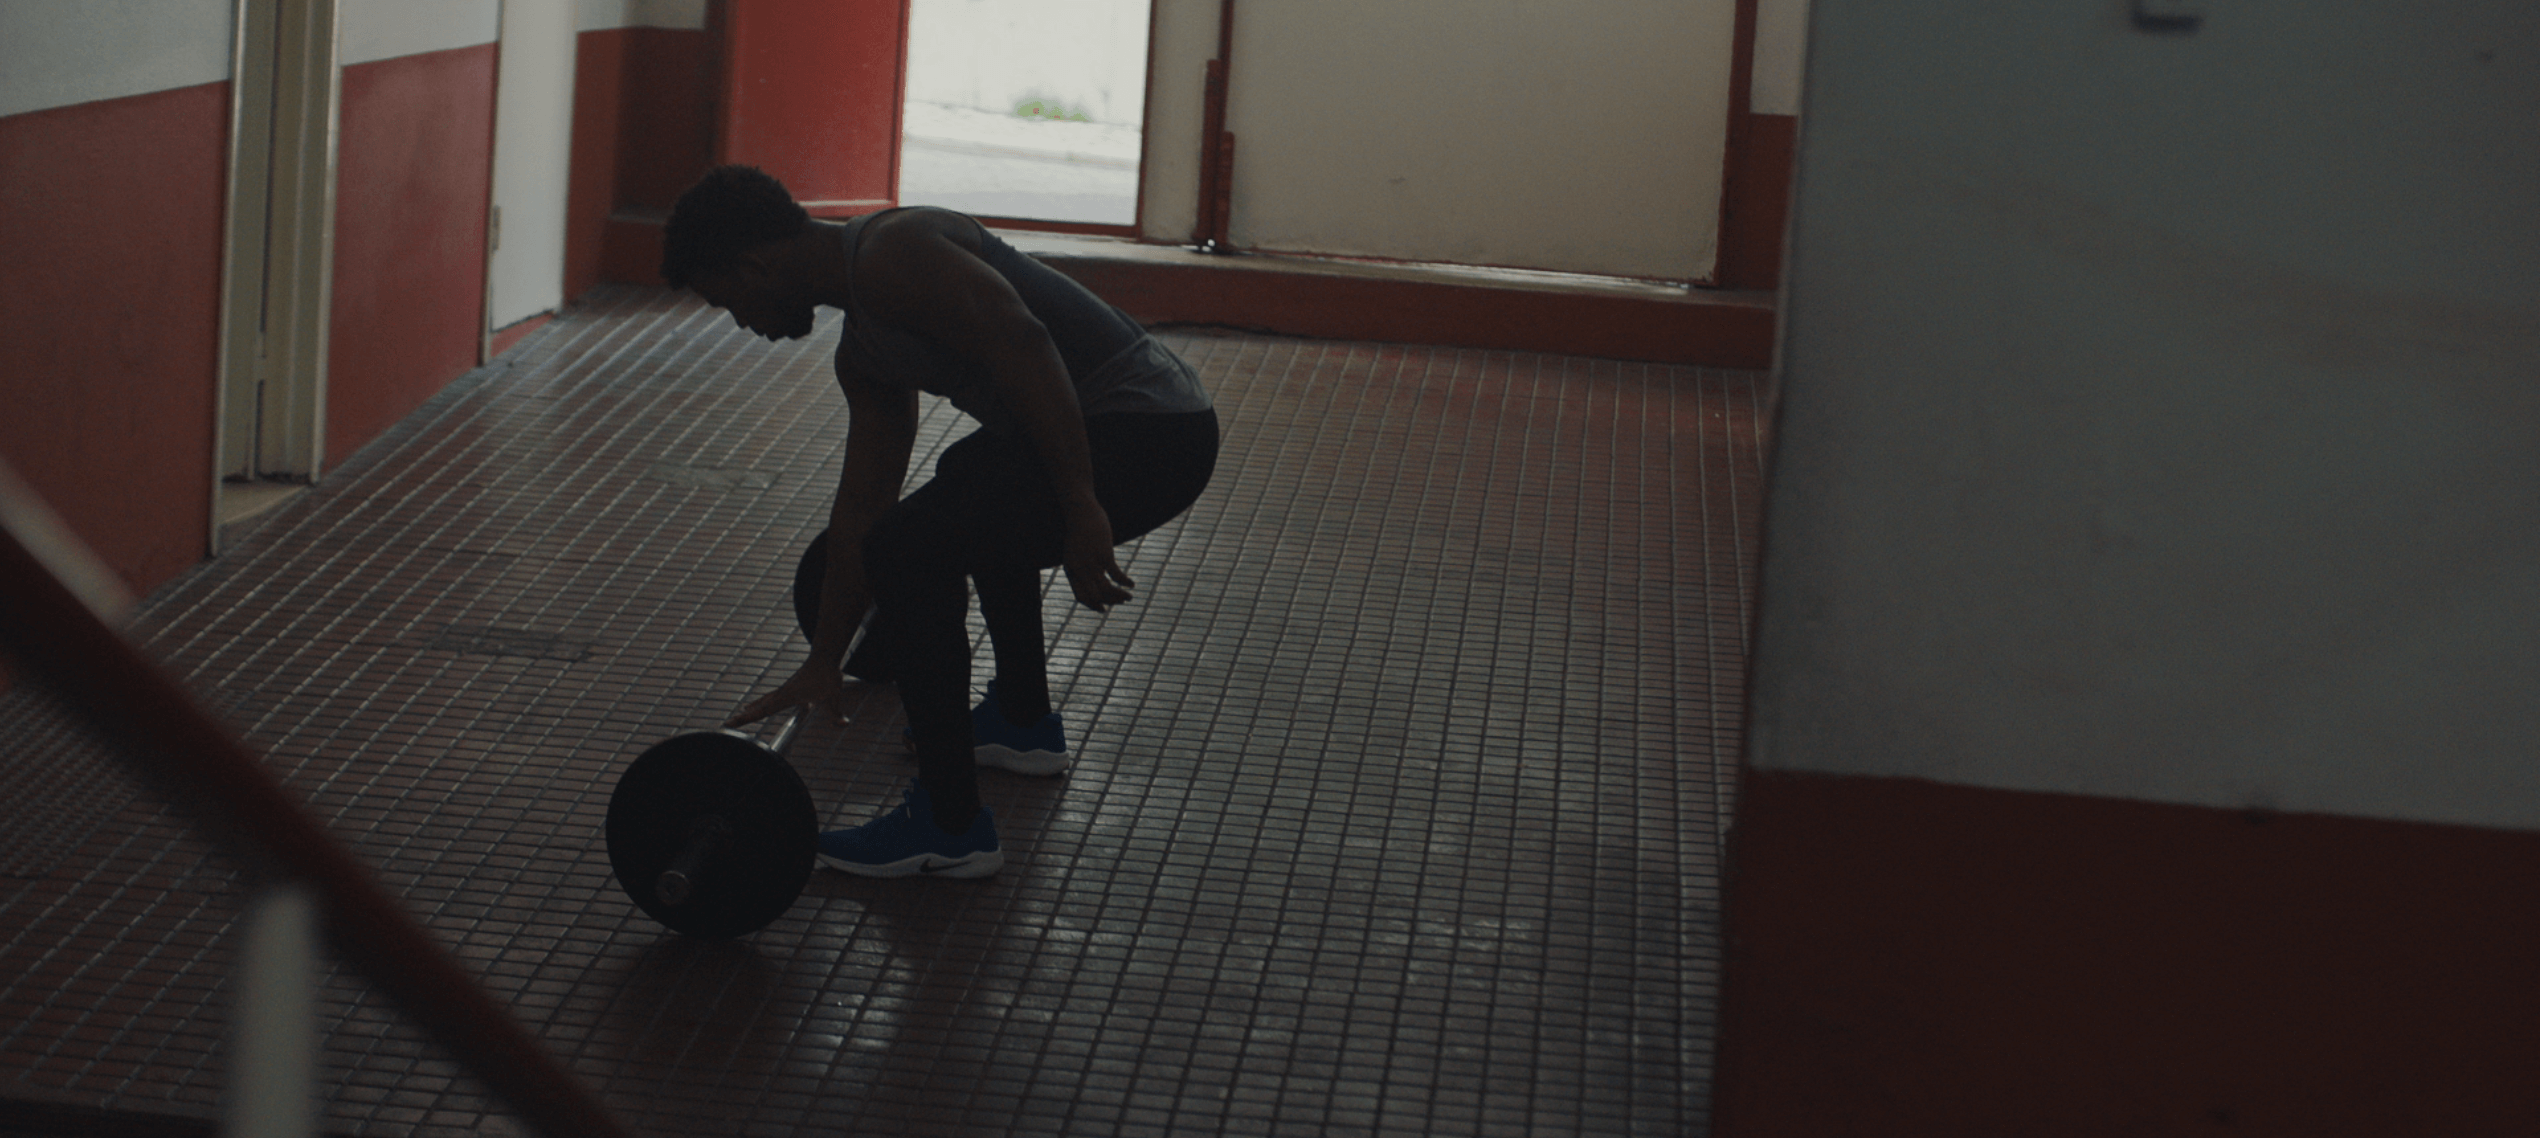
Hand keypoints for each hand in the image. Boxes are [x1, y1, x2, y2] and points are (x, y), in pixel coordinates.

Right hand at [726, 661, 848, 728]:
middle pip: (760, 707)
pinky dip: (763, 702)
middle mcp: (782, 694)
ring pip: (765, 701)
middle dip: (744, 717)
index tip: (732, 722)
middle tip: (728, 723)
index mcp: (787, 697)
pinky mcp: (789, 688)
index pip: (764, 711)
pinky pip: (772, 697)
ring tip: (742, 714)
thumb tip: (844, 724)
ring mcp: (784, 690)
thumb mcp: (833, 697)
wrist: (824, 656)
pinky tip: (761, 704)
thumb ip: (836, 713)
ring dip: (753, 709)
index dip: (748, 718)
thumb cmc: (827, 677)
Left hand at [1061, 501, 1133, 611]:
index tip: (1104, 609)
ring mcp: (1092, 563)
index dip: (1093, 605)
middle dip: (1110, 602)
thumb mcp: (1074, 551)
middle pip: (1096, 596)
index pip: (1081, 597)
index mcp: (1071, 571)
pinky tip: (1132, 584)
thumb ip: (1080, 565)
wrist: (1081, 512)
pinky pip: (1116, 575)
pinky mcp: (1104, 555)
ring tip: (1129, 597)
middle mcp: (1080, 570)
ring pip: (1106, 589)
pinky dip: (1125, 583)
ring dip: (1119, 596)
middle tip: (1122, 601)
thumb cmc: (1079, 530)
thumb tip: (1092, 577)